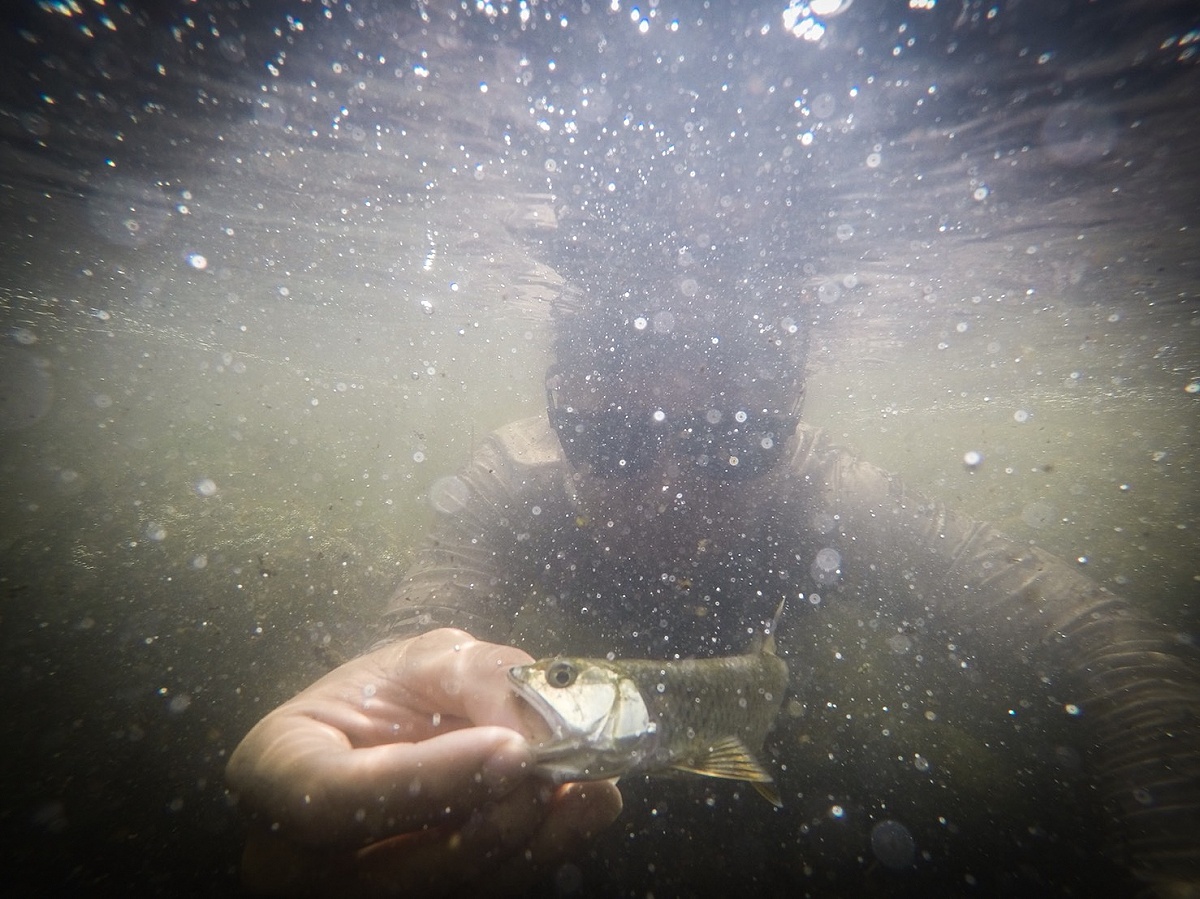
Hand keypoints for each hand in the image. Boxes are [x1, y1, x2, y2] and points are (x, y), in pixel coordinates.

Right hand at [226, 628, 621, 895]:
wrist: (390, 733)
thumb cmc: (392, 692)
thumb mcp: (425, 658)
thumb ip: (478, 676)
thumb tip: (536, 726)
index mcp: (272, 771)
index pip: (334, 798)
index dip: (427, 780)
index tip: (509, 746)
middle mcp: (293, 859)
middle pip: (395, 872)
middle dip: (493, 819)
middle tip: (558, 766)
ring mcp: (350, 896)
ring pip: (447, 896)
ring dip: (530, 842)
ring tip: (586, 784)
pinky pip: (480, 898)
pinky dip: (539, 856)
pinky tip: (581, 809)